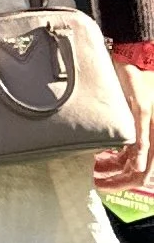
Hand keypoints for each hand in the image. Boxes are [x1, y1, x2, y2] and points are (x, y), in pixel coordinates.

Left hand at [95, 60, 153, 194]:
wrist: (135, 56)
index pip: (143, 173)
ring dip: (113, 166)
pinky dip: (113, 153)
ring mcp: (142, 132)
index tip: (103, 186)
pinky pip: (125, 147)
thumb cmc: (139, 79)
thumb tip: (138, 167)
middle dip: (116, 178)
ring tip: (95, 168)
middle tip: (96, 181)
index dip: (123, 183)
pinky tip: (99, 153)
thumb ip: (141, 138)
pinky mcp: (134, 124)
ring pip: (129, 160)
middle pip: (135, 170)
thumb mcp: (140, 109)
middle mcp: (150, 137)